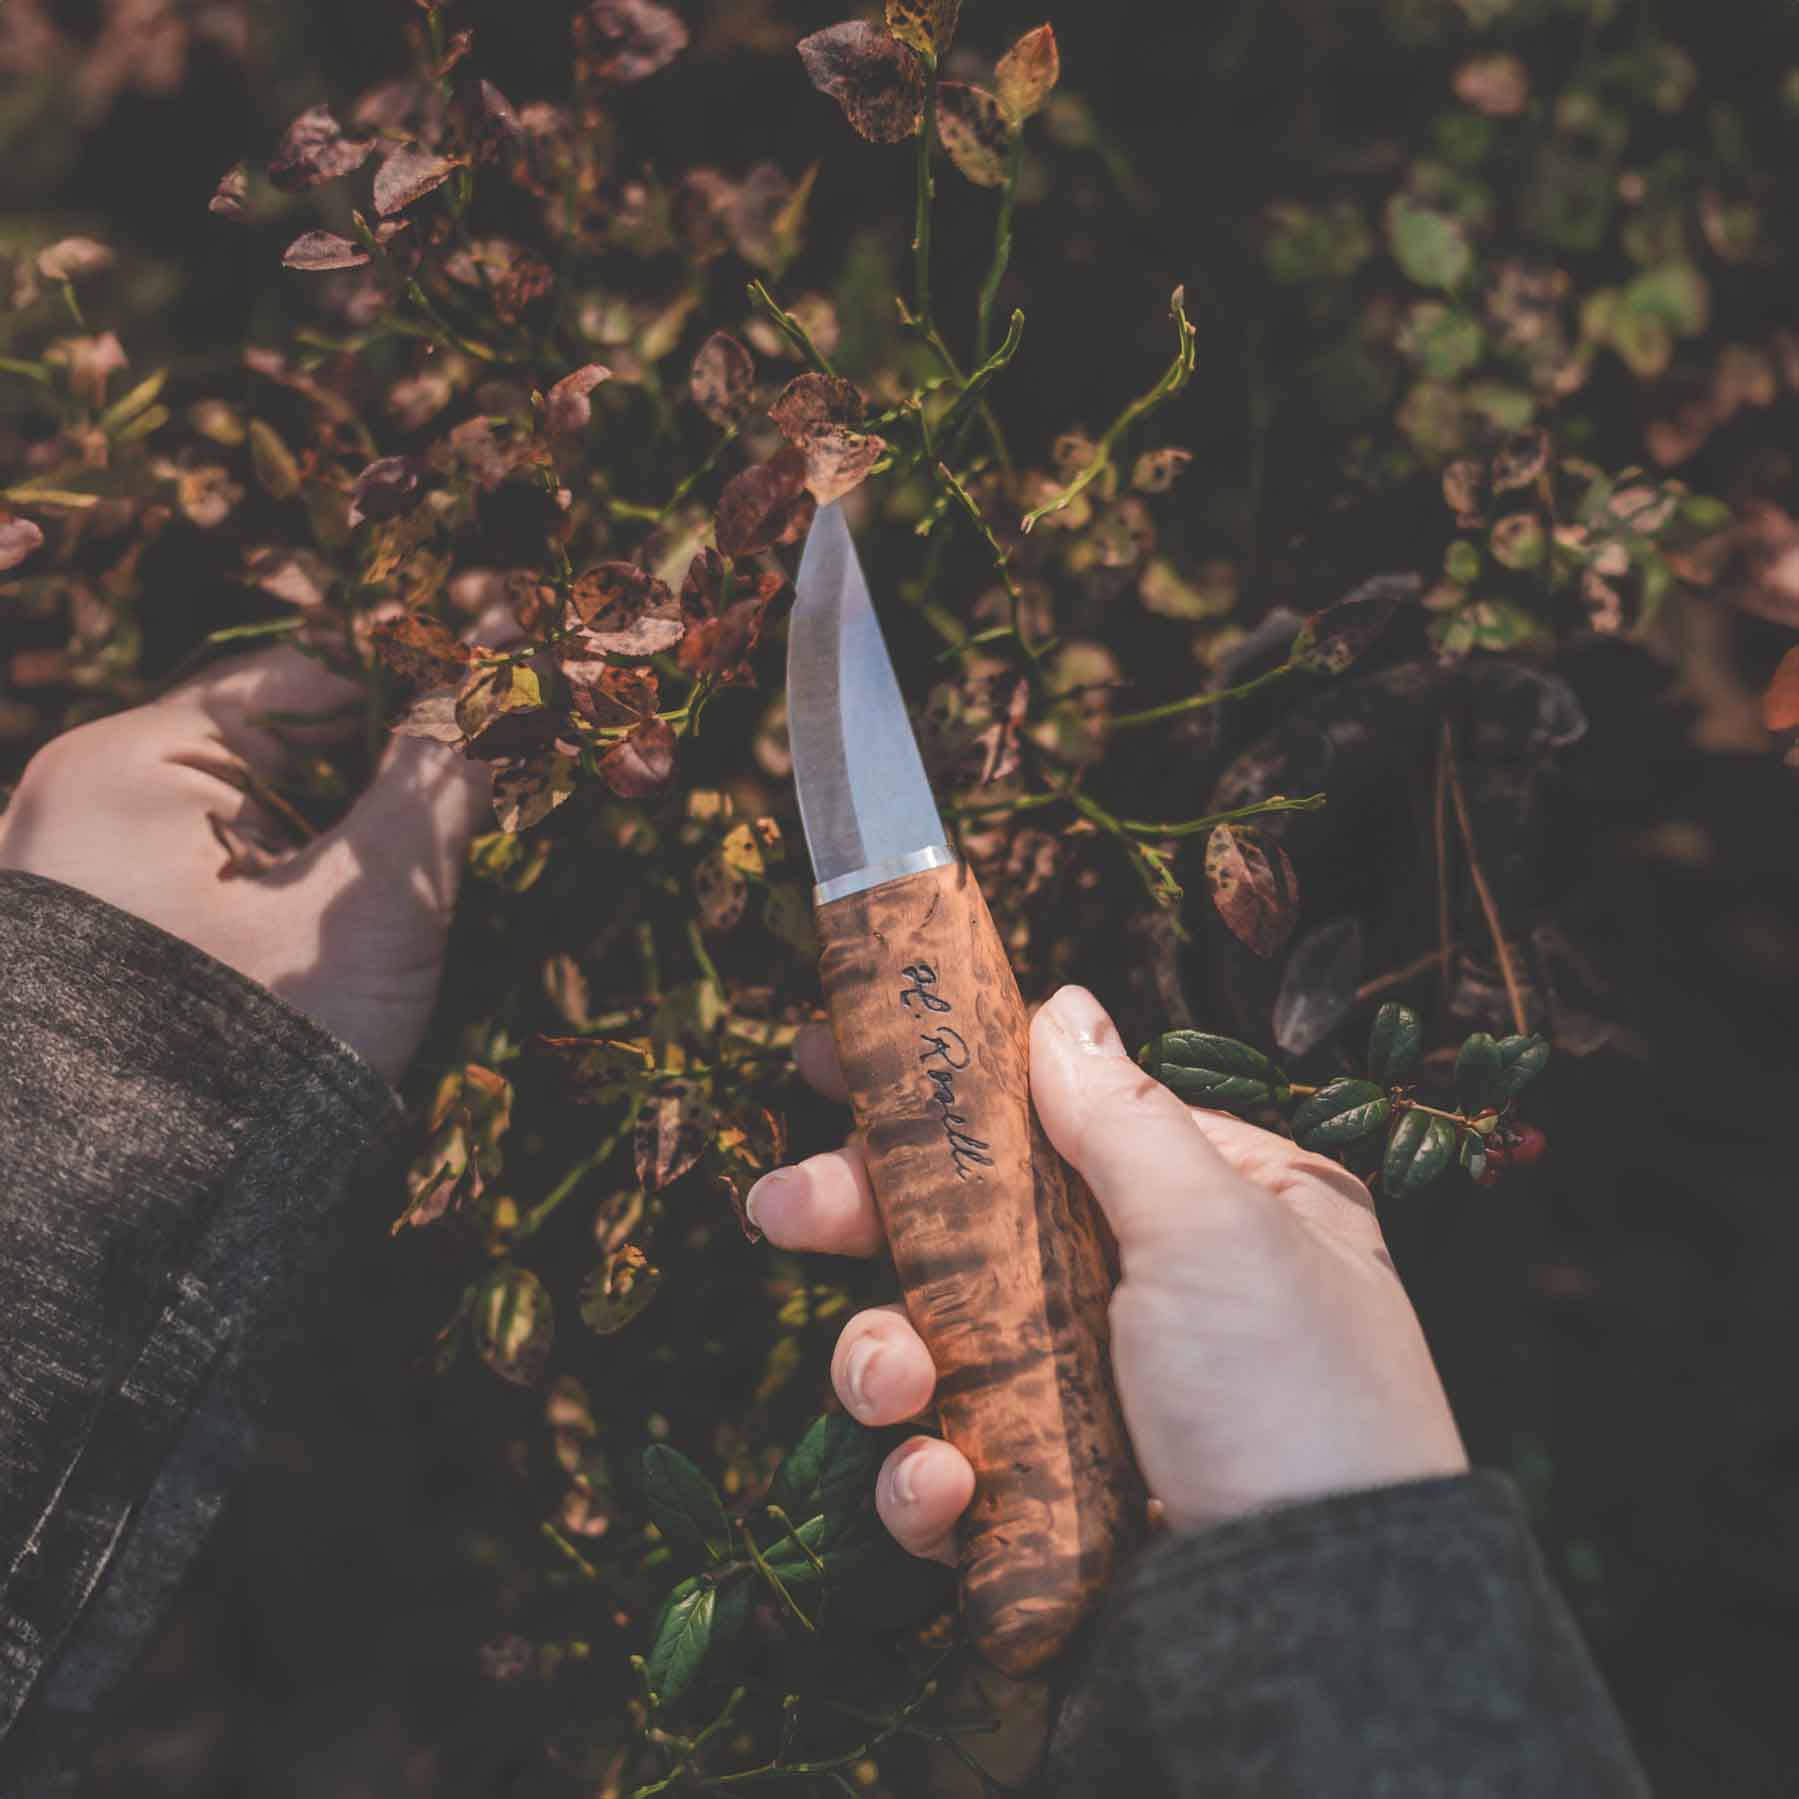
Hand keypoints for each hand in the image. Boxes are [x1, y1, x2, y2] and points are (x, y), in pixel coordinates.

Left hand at [0, 642, 493, 1082]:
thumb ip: (439, 784)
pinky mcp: (108, 940)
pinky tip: (336, 953)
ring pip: (255, 823)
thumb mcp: (371, 905)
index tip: (486, 740)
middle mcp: (85, 802)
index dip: (405, 706)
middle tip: (447, 845)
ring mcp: (88, 874)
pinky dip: (289, 900)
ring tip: (387, 915)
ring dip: (339, 851)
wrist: (149, 1222)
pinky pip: (218, 882)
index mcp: (125, 763)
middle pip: (275, 753)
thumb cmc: (261, 1044)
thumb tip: (511, 677)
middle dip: (372, 788)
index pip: (299, 684)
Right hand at [747, 983, 1467, 1562]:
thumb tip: (1062, 1008)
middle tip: (784, 1206)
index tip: (831, 1063)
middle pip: (970, 1233)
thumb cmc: (1292, 1397)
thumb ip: (1121, 1118)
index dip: (943, 1096)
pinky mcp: (1047, 1511)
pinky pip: (949, 1474)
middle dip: (869, 1219)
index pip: (1049, 1128)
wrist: (1320, 1631)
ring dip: (884, 1362)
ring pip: (937, 1353)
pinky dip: (923, 1482)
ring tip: (892, 1383)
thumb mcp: (1214, 1227)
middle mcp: (1147, 1300)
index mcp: (1208, 1211)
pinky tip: (943, 1490)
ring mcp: (1091, 1409)